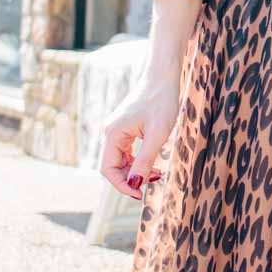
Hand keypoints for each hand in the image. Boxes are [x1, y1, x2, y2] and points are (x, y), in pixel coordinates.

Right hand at [99, 71, 181, 199]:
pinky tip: (154, 164)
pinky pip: (127, 152)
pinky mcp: (126, 128)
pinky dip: (138, 161)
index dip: (123, 185)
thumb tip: (135, 184)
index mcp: (113, 134)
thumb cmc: (162, 101)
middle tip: (154, 182)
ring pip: (120, 161)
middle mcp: (110, 132)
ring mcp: (117, 130)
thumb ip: (144, 160)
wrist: (163, 76)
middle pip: (113, 167)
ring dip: (136, 171)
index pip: (108, 169)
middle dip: (131, 179)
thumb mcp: (157, 135)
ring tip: (157, 174)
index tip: (141, 194)